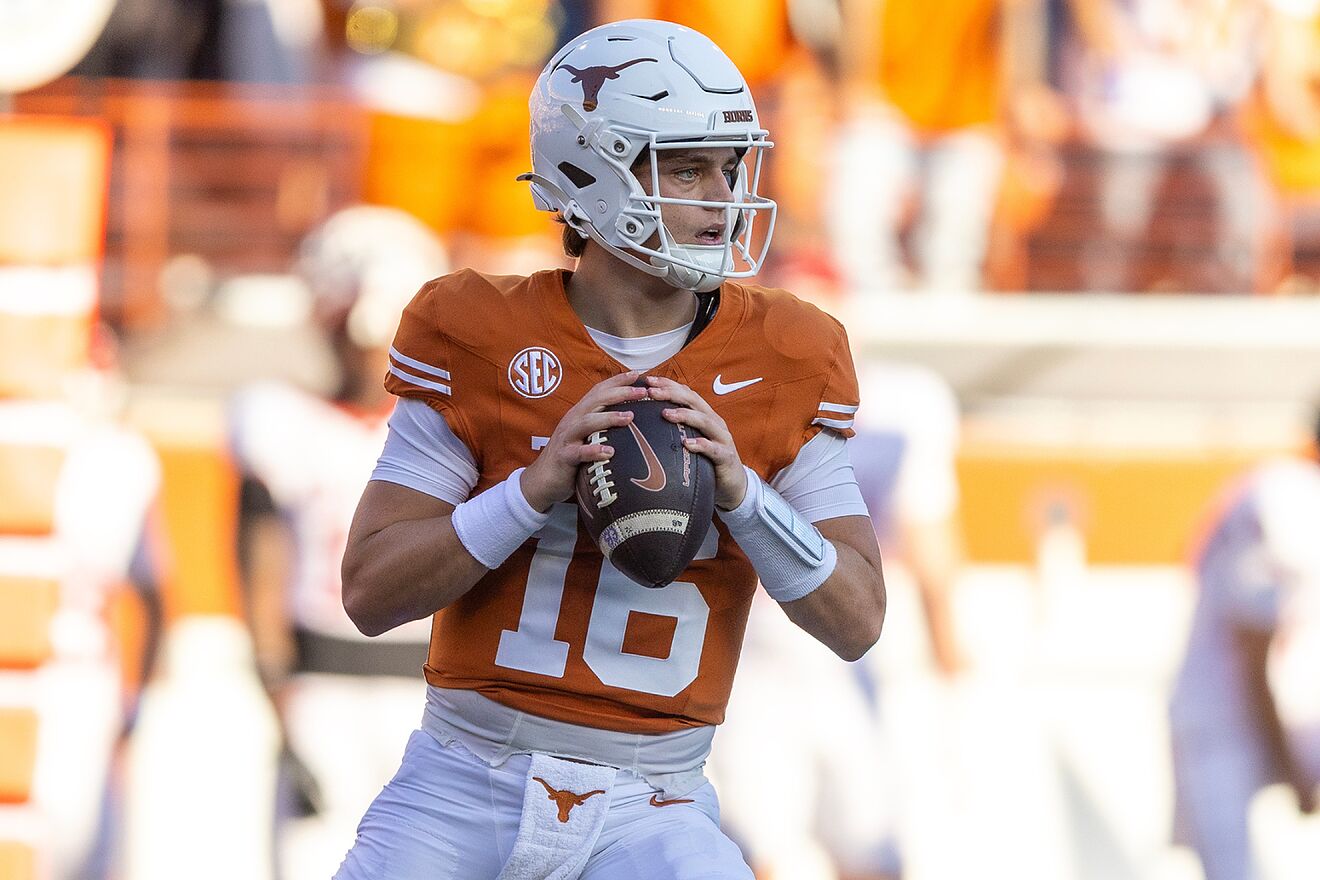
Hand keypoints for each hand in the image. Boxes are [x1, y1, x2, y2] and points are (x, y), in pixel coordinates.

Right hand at [520, 371, 648, 511]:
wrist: (542, 481)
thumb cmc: (570, 458)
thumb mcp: (586, 437)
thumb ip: (602, 426)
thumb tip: (630, 419)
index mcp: (580, 414)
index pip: (599, 391)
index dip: (617, 381)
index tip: (638, 374)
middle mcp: (573, 421)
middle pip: (596, 400)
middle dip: (620, 393)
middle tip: (642, 391)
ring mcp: (567, 438)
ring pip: (587, 422)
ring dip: (609, 418)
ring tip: (629, 417)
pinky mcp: (564, 457)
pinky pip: (578, 452)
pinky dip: (593, 451)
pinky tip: (609, 452)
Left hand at [644, 375, 747, 509]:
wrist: (733, 485)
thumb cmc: (707, 460)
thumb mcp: (692, 439)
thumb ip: (676, 428)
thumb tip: (647, 419)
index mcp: (704, 415)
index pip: (686, 393)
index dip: (668, 384)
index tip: (648, 379)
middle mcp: (714, 422)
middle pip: (693, 401)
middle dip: (671, 393)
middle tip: (651, 391)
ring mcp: (722, 438)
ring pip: (704, 421)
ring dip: (684, 415)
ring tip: (665, 414)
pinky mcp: (726, 456)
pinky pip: (713, 449)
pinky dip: (701, 445)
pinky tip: (686, 444)